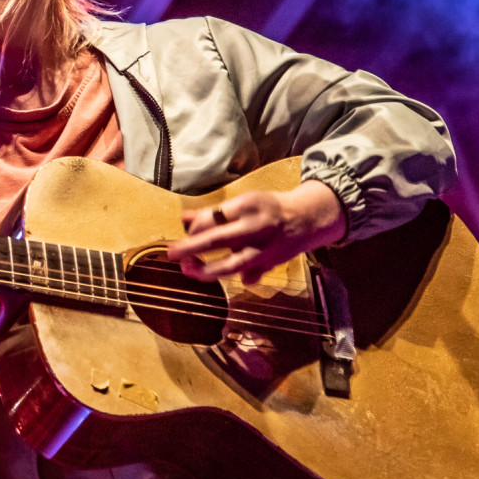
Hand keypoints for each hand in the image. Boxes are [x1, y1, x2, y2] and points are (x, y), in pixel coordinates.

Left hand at [165, 180, 345, 284]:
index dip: (194, 227)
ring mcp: (264, 249)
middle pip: (218, 239)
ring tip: (189, 270)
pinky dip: (240, 277)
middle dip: (191, 248)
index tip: (185, 231)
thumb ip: (214, 212)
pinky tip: (230, 277)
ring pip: (233, 264)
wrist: (307, 218)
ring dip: (208, 271)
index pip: (213, 218)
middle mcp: (256, 228)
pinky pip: (250, 274)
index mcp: (247, 206)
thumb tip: (184, 219)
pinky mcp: (270, 264)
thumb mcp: (243, 202)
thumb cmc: (269, 208)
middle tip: (172, 254)